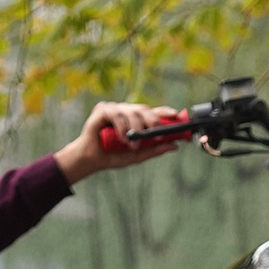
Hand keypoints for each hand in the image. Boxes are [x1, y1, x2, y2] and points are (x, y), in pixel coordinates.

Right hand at [56, 100, 187, 180]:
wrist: (92, 160)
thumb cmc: (113, 156)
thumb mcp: (138, 155)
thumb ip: (154, 150)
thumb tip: (174, 146)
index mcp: (136, 120)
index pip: (153, 112)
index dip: (165, 112)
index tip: (176, 115)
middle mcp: (126, 111)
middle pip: (144, 109)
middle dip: (153, 121)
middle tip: (156, 134)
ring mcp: (115, 109)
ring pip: (132, 111)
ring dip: (135, 128)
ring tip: (132, 145)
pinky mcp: (102, 109)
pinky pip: (117, 114)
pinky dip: (121, 126)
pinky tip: (122, 138)